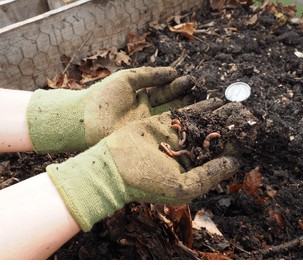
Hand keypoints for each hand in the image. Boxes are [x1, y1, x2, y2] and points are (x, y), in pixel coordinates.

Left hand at [27, 67, 193, 152]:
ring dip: (186, 117)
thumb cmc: (102, 97)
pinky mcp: (144, 141)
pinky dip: (176, 131)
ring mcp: (146, 128)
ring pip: (170, 121)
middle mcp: (148, 112)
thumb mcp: (127, 79)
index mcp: (143, 96)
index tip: (194, 83)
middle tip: (204, 98)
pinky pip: (163, 135)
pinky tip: (191, 128)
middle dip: (187, 101)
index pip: (166, 91)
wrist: (83, 121)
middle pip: (172, 106)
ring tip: (203, 112)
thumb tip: (173, 71)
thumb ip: (150, 75)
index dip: (179, 87)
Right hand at [46, 98, 239, 230]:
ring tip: (236, 104)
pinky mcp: (163, 123)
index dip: (235, 146)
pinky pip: (185, 113)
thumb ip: (210, 175)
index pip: (219, 157)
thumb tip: (235, 163)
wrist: (113, 166)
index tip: (250, 135)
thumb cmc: (147, 182)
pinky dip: (199, 106)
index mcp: (192, 171)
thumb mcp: (183, 187)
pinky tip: (215, 100)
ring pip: (201, 123)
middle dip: (230, 127)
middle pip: (213, 138)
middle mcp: (186, 154)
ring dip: (218, 114)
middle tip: (247, 115)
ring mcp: (175, 137)